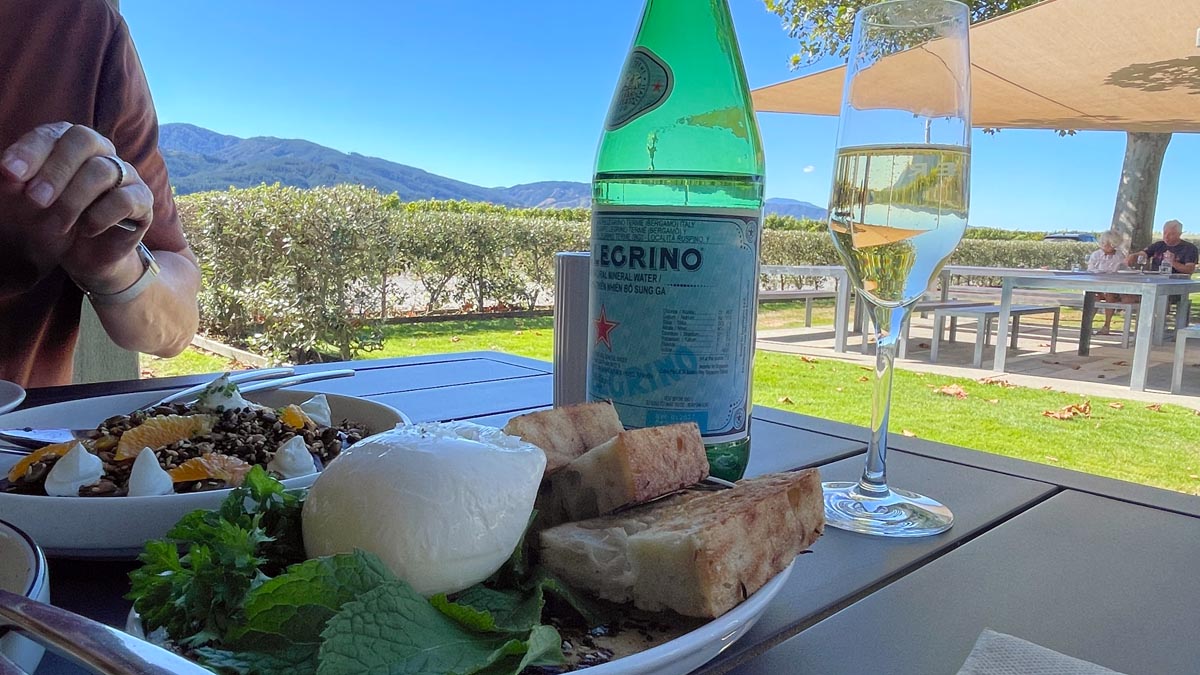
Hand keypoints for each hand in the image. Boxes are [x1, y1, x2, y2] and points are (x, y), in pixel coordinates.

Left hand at [0, 122, 153, 291]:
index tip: (8, 173)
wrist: (80, 256)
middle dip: (56, 170)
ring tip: (58, 224)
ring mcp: (125, 174)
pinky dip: (101, 216)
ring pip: (103, 170)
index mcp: (69, 143)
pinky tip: (86, 230)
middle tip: (35, 199)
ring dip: (74, 198)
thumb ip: (13, 181)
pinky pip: (125, 199)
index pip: (52, 134)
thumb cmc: (50, 220)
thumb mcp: (21, 200)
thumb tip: (6, 169)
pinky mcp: (142, 200)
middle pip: (85, 140)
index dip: (30, 151)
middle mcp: (101, 151)